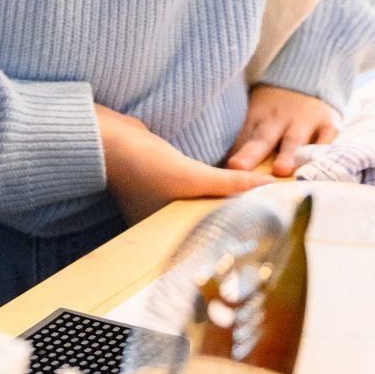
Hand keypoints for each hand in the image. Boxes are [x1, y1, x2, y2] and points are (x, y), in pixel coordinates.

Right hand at [97, 105, 269, 223]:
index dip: (234, 230)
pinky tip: (228, 180)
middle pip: (206, 219)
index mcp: (164, 235)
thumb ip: (230, 183)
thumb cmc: (141, 165)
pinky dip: (209, 182)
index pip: (207, 238)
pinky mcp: (162, 179)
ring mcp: (161, 200)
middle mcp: (163, 223)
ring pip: (201, 201)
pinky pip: (194, 184)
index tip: (264, 224)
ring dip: (223, 195)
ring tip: (255, 195)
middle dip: (232, 211)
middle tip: (267, 208)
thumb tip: (267, 184)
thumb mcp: (190, 177)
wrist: (107, 135)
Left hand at [225, 83, 340, 176]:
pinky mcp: (328, 124)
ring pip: (294, 139)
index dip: (232, 151)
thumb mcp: (257, 116)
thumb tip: (221, 168)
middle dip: (251, 153)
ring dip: (287, 154)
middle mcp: (279, 118)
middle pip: (263, 137)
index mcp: (258, 116)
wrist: (309, 80)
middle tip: (239, 168)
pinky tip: (318, 165)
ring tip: (280, 170)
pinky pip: (327, 138)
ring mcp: (305, 120)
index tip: (224, 167)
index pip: (243, 135)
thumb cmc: (276, 108)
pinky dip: (324, 150)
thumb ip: (243, 139)